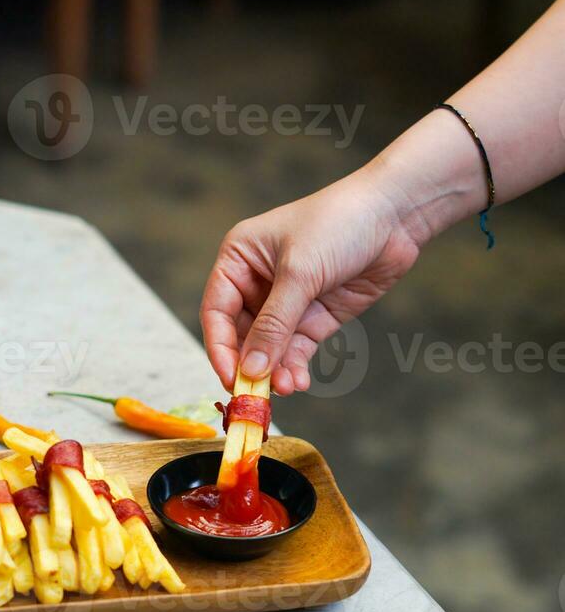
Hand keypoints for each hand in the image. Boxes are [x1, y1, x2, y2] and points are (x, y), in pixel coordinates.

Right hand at [200, 164, 423, 395]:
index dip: (220, 347)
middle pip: (240, 335)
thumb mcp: (300, 273)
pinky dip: (295, 368)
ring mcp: (287, 302)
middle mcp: (257, 281)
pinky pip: (295, 350)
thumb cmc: (339, 224)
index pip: (216, 311)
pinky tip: (299, 381)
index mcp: (239, 259)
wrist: (396, 216)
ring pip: (269, 348)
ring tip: (287, 388)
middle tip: (255, 395)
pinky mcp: (315, 317)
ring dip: (274, 371)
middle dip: (250, 364)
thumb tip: (249, 370)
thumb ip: (273, 324)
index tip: (229, 378)